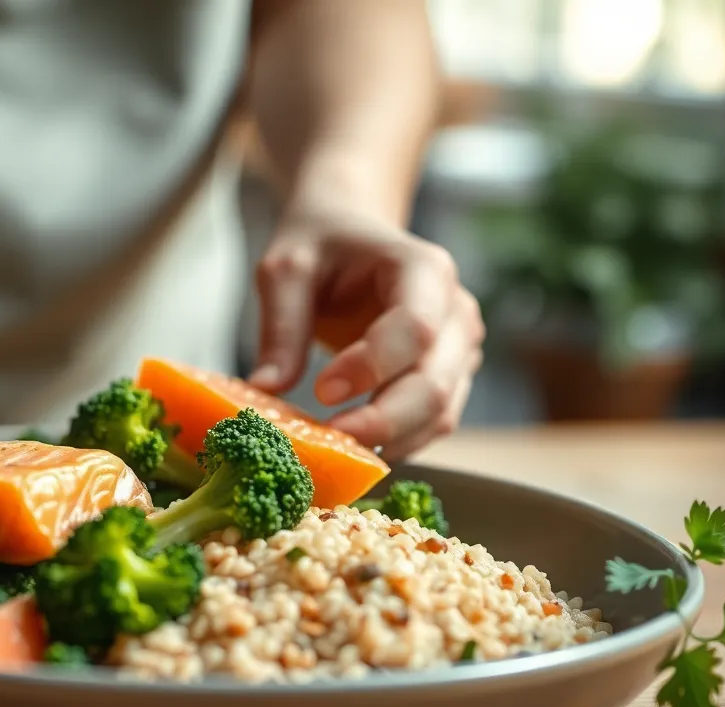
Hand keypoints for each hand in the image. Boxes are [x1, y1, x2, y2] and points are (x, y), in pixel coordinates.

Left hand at [249, 199, 484, 460]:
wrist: (350, 239)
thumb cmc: (321, 246)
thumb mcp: (286, 269)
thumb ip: (280, 326)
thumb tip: (266, 391)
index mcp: (424, 269)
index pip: (415, 328)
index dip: (373, 367)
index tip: (321, 392)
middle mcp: (455, 311)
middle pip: (436, 383)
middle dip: (382, 422)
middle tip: (328, 441)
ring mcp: (459, 349)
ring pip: (441, 414)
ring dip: (389, 441)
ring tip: (333, 448)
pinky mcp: (450, 379)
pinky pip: (432, 424)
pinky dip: (395, 442)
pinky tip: (352, 446)